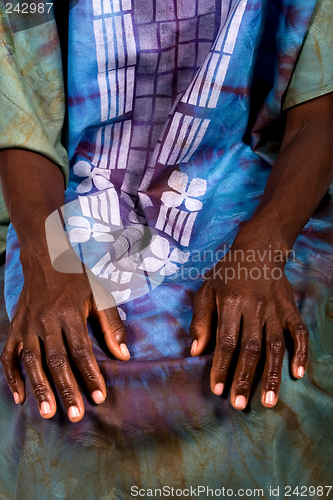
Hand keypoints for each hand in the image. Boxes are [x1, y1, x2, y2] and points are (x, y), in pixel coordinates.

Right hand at [0, 243, 128, 421]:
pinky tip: (20, 398)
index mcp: (70, 313)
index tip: (99, 398)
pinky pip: (8, 356)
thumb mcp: (100, 294)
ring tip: (48, 412)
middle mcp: (46, 321)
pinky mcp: (14, 328)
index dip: (90, 375)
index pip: (81, 350)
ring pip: (31, 361)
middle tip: (74, 415)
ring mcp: (27, 325)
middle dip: (66, 389)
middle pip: (56, 360)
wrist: (45, 259)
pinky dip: (11, 377)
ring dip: (39, 387)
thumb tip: (123, 355)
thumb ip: (111, 324)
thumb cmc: (77, 279)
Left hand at [190, 242, 307, 409]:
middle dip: (244, 378)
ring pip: (276, 346)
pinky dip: (301, 353)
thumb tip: (196, 352)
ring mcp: (275, 309)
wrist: (258, 251)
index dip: (222, 367)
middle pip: (250, 348)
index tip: (218, 390)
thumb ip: (201, 320)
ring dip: (272, 375)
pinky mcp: (290, 309)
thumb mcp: (207, 289)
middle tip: (239, 404)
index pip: (226, 341)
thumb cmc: (227, 273)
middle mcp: (255, 307)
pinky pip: (299, 332)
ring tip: (268, 401)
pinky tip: (298, 374)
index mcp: (231, 301)